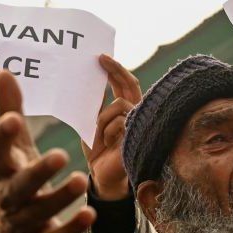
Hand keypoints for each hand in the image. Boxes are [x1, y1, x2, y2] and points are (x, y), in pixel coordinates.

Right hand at [0, 70, 95, 232]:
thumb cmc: (18, 183)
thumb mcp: (15, 152)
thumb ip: (9, 113)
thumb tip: (4, 70)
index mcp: (3, 171)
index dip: (2, 138)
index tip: (14, 118)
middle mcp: (10, 197)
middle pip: (19, 185)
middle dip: (37, 171)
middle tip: (60, 154)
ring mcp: (25, 223)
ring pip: (40, 210)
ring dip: (60, 196)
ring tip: (82, 179)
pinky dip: (72, 227)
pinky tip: (91, 213)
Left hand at [81, 54, 141, 200]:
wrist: (102, 175)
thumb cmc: (99, 150)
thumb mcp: (93, 122)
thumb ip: (97, 104)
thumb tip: (92, 79)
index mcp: (125, 110)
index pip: (125, 85)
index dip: (116, 70)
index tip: (101, 57)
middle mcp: (136, 114)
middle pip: (130, 86)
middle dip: (115, 70)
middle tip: (101, 59)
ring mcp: (139, 124)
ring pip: (120, 104)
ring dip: (103, 117)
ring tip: (99, 133)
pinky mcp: (139, 135)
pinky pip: (120, 121)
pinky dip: (108, 131)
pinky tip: (107, 143)